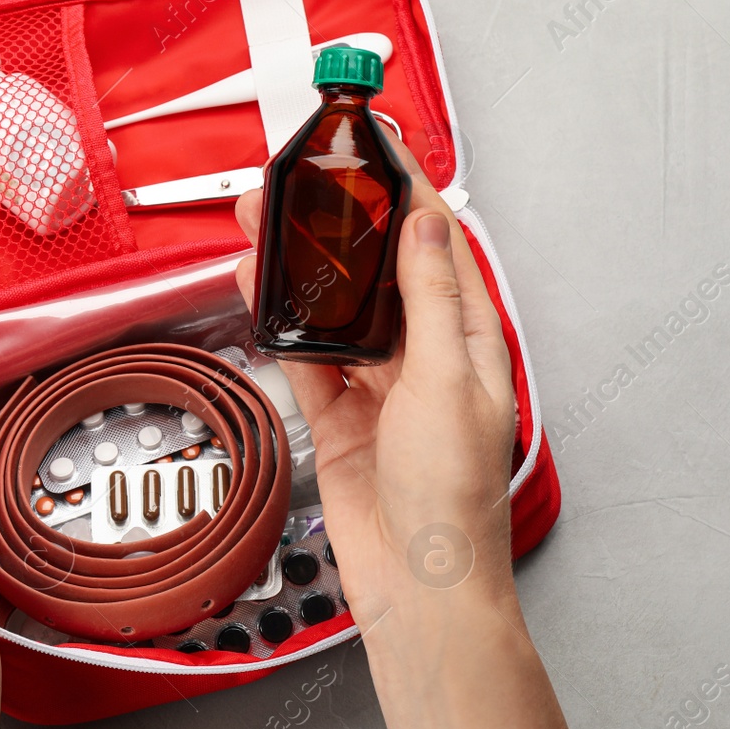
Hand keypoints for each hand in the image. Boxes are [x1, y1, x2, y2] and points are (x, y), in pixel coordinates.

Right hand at [234, 131, 519, 627]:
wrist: (418, 583)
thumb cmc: (453, 496)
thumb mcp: (447, 381)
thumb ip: (431, 300)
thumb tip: (425, 226)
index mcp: (469, 337)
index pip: (435, 243)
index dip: (405, 190)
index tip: (375, 145)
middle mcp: (426, 354)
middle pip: (377, 269)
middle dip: (339, 222)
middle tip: (300, 179)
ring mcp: (380, 385)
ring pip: (334, 309)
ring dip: (301, 268)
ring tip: (264, 225)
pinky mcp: (342, 416)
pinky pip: (307, 357)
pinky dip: (282, 325)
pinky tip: (260, 294)